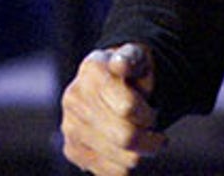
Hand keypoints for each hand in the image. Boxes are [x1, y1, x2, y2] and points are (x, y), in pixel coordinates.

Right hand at [60, 43, 165, 174]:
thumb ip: (132, 59)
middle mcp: (74, 98)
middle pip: (126, 137)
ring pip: (124, 160)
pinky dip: (127, 165)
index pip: (128, 108)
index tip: (151, 111)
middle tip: (153, 130)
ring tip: (140, 137)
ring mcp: (70, 126)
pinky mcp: (72, 150)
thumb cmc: (131, 73)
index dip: (148, 114)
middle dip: (150, 139)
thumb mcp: (137, 58)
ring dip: (142, 152)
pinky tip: (126, 150)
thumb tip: (120, 65)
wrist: (109, 85)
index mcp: (92, 70)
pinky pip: (113, 173)